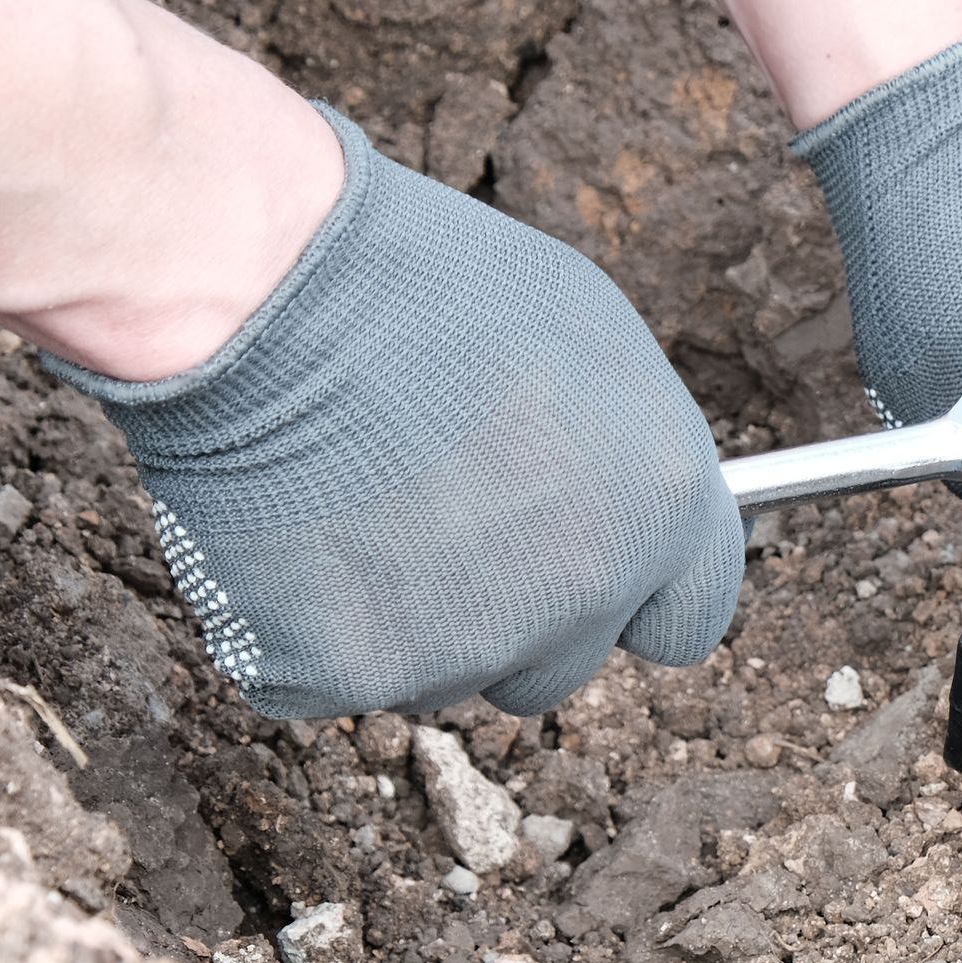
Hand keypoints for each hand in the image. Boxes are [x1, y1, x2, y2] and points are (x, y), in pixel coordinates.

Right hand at [49, 109, 745, 717]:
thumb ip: (620, 453)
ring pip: (442, 674)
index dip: (632, 597)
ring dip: (407, 621)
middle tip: (434, 517)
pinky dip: (304, 625)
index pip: (687, 618)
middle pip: (557, 664)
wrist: (274, 294)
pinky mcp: (347, 675)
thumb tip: (615, 497)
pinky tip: (286, 530)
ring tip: (353, 499)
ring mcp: (465, 649)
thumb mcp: (587, 336)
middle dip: (507, 616)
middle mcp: (583, 597)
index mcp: (662, 512)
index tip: (589, 572)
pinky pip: (330, 676)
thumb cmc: (424, 285)